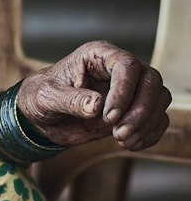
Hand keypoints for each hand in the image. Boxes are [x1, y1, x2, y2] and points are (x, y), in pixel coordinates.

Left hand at [17, 42, 170, 151]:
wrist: (40, 116)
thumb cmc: (39, 97)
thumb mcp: (46, 97)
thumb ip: (70, 100)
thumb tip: (97, 105)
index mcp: (98, 56)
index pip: (127, 65)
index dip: (124, 91)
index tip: (108, 117)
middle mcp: (117, 69)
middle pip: (151, 80)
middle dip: (140, 110)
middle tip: (118, 133)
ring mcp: (129, 90)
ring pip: (159, 97)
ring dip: (147, 123)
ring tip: (122, 140)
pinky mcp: (132, 110)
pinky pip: (156, 118)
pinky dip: (151, 133)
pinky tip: (132, 145)